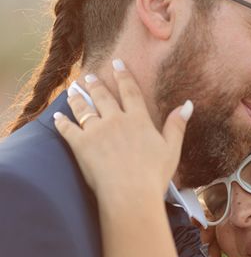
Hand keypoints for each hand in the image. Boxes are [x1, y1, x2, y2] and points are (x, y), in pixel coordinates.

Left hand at [54, 59, 192, 199]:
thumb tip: (187, 104)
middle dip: (96, 85)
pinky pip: (68, 129)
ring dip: (78, 98)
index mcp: (138, 120)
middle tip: (90, 77)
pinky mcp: (81, 145)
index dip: (124, 76)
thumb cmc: (154, 175)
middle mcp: (116, 120)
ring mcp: (96, 131)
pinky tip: (57, 117)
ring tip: (73, 91)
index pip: (130, 92)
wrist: (130, 192)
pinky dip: (62, 122)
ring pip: (84, 109)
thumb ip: (176, 125)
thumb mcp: (172, 149)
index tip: (118, 63)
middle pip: (104, 97)